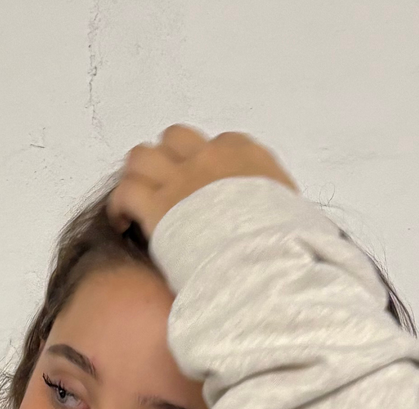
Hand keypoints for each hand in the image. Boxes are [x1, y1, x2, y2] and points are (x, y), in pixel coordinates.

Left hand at [104, 124, 297, 244]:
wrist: (263, 260)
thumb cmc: (287, 244)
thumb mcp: (297, 215)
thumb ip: (283, 210)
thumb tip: (292, 223)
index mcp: (247, 156)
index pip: (220, 144)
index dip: (206, 166)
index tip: (204, 190)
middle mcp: (210, 158)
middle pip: (176, 139)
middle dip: (168, 160)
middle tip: (165, 188)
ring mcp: (180, 179)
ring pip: (142, 155)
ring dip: (138, 175)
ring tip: (139, 201)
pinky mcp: (157, 207)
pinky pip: (125, 191)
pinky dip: (120, 206)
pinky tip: (122, 223)